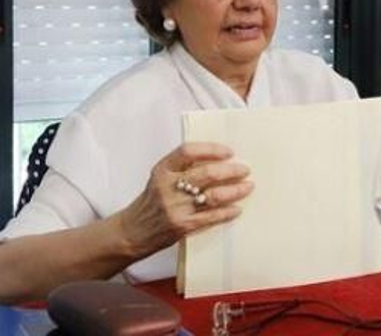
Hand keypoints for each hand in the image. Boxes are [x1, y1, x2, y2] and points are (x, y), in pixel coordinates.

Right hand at [114, 142, 251, 258]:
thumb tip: (218, 160)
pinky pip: (211, 217)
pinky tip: (237, 208)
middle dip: (231, 171)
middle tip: (245, 170)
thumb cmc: (151, 202)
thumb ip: (182, 168)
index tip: (229, 152)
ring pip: (213, 196)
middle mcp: (168, 187)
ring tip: (247, 187)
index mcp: (162, 170)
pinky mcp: (182, 226)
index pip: (188, 151)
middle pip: (206, 173)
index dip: (211, 149)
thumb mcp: (160, 178)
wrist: (132, 231)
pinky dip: (227, 212)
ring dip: (235, 191)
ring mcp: (175, 208)